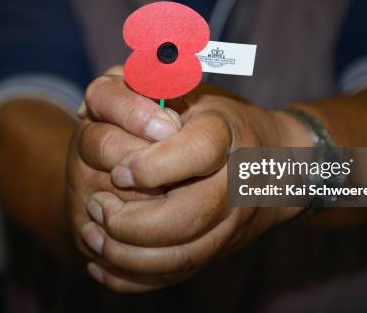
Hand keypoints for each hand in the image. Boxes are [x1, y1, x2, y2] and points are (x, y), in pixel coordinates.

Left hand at [79, 71, 311, 291]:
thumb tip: (93, 106)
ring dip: (126, 254)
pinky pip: (178, 276)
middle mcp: (235, 182)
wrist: (274, 164)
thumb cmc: (215, 120)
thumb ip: (147, 87)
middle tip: (95, 204)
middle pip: (188, 217)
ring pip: (181, 257)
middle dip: (131, 221)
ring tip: (92, 235)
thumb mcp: (186, 88)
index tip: (119, 171)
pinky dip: (134, 278)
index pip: (198, 151)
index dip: (153, 166)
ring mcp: (231, 223)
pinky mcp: (220, 249)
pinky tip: (102, 266)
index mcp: (226, 134)